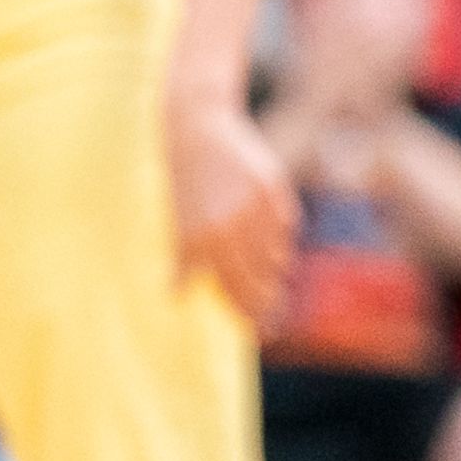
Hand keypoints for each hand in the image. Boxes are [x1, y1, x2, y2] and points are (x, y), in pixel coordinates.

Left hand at [166, 85, 300, 324]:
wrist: (196, 131)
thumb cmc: (179, 180)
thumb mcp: (175, 224)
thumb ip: (183, 262)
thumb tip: (175, 297)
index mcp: (204, 242)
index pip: (235, 289)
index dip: (249, 311)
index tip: (260, 329)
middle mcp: (232, 229)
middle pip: (260, 278)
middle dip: (267, 301)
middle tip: (273, 319)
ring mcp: (255, 209)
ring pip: (276, 253)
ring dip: (275, 272)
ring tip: (274, 286)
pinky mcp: (272, 189)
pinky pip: (285, 226)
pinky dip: (282, 240)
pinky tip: (277, 250)